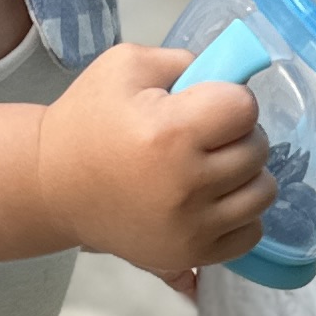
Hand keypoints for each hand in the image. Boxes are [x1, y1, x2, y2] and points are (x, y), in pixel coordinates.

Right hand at [35, 44, 274, 273]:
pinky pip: (250, 234)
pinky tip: (213, 200)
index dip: (229, 99)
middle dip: (238, 134)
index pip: (244, 108)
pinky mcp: (189, 254)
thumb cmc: (88, 119)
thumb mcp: (126, 66)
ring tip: (213, 167)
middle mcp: (185, 184)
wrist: (53, 185)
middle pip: (257, 149)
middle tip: (205, 135)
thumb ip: (185, 61)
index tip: (205, 104)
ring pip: (262, 192)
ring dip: (246, 175)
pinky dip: (240, 215)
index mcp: (169, 131)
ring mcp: (190, 226)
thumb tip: (235, 74)